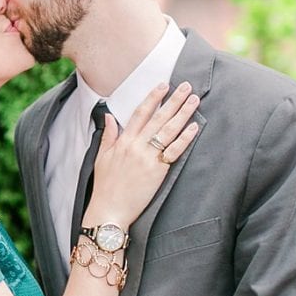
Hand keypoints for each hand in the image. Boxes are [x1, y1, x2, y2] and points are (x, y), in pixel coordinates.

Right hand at [84, 82, 200, 227]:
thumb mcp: (101, 157)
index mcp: (123, 141)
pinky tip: (195, 127)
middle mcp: (136, 146)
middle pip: (158, 117)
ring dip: (183, 113)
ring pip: (168, 130)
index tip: (163, 85)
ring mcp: (148, 158)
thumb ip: (108, 135)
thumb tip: (108, 116)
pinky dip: (185, 138)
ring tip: (193, 100)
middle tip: (186, 86)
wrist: (109, 210)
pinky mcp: (157, 171)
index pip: (140, 113)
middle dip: (173, 100)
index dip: (153, 97)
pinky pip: (174, 151)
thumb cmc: (105, 186)